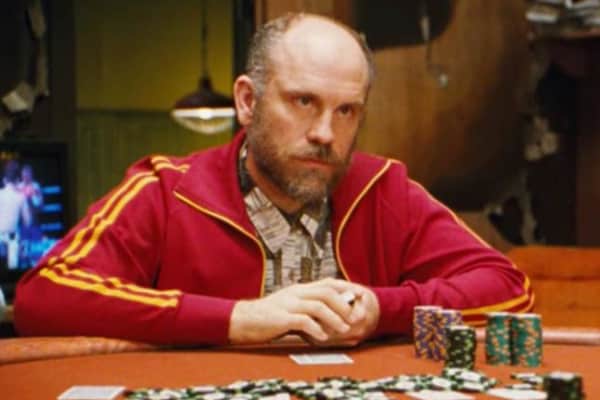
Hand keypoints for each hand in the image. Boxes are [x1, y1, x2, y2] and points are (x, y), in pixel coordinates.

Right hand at [228, 278, 370, 344]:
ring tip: (343, 330)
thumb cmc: (270, 316)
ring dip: (334, 318)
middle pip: (326, 292)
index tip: (361, 297)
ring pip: (317, 306)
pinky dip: (315, 329)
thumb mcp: (291, 306)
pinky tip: (322, 337)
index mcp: (300, 289)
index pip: (328, 283)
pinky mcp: (281, 317)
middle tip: (355, 318)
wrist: (244, 319)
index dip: (347, 288)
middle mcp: (296, 293)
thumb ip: (309, 308)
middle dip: (344, 305)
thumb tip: (333, 316)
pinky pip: (302, 321)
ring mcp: (288, 304)